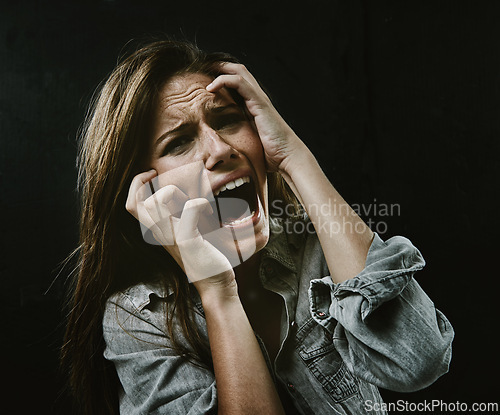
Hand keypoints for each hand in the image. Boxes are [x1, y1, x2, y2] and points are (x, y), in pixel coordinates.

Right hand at [125, 169, 236, 296]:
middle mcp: (159, 234)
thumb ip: (177, 219)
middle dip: (146, 183)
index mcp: (156, 231)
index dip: (135, 184)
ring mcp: (171, 237)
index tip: (152, 175)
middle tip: (168, 184)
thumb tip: (181, 199)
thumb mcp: (183, 235)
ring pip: (154, 203)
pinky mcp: (187, 240)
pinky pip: (189, 208)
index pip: (130, 205)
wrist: (215, 286)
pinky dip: (200, 202)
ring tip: (191, 202)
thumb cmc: (203, 259)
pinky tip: (208, 212)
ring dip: (174, 192)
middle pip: (133, 203)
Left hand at [206, 63, 305, 172]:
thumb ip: (237, 142)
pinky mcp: (259, 103)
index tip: (203, 80)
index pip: (237, 83)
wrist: (287, 157)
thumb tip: (220, 153)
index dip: (221, 77)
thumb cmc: (270, 156)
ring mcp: (259, 99)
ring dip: (220, 68)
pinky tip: (210, 88)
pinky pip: (239, 83)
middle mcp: (257, 99)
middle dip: (220, 66)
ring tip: (204, 69)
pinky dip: (224, 80)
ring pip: (239, 72)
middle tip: (202, 67)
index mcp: (254, 107)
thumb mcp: (248, 145)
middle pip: (238, 72)